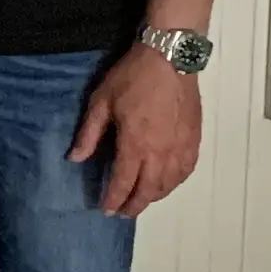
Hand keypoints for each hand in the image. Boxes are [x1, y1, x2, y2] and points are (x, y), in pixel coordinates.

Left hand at [71, 42, 202, 216]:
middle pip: (149, 190)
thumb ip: (89, 134)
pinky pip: (187, 170)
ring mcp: (181, 146)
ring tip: (141, 200)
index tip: (106, 210)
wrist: (170, 58)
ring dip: (155, 196)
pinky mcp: (194, 138)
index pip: (124, 182)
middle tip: (123, 213)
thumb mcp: (101, 102)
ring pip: (170, 183)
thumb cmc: (132, 78)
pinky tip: (168, 183)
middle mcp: (162, 152)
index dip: (114, 199)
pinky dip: (176, 182)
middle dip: (135, 205)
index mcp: (136, 144)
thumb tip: (75, 159)